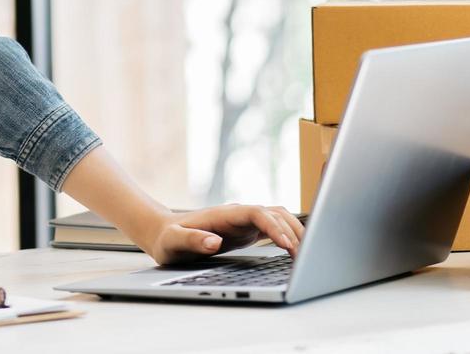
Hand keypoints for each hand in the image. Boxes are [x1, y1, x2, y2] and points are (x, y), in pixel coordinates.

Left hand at [138, 204, 304, 266]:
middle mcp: (237, 214)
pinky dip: (288, 236)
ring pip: (278, 217)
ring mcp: (243, 222)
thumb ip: (192, 240)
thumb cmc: (168, 239)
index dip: (273, 227)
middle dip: (292, 231)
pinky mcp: (246, 231)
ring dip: (294, 231)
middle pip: (274, 213)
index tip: (286, 244)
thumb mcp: (173, 242)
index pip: (256, 213)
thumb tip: (214, 242)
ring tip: (307, 254)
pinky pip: (274, 228)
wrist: (163, 233)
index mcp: (223, 214)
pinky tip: (296, 251)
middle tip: (306, 256)